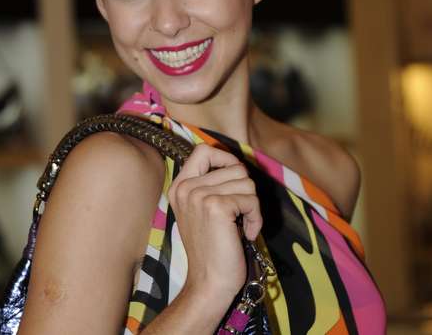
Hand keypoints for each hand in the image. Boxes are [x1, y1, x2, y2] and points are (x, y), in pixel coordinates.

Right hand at [168, 144, 262, 301]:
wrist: (208, 283)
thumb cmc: (211, 249)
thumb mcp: (201, 210)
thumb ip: (210, 185)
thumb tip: (236, 165)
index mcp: (180, 186)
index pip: (203, 150)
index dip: (225, 159)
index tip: (234, 181)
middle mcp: (186, 187)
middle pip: (235, 167)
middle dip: (246, 190)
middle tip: (240, 213)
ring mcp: (199, 195)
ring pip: (247, 182)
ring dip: (252, 206)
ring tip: (241, 225)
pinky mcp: (216, 207)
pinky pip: (251, 200)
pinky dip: (255, 218)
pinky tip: (246, 233)